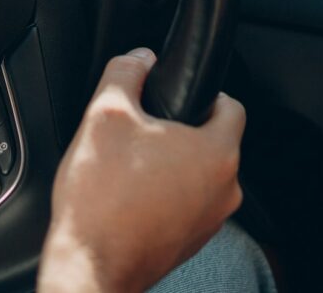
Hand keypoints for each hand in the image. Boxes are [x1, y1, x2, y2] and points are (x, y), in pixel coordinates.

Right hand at [38, 49, 246, 292]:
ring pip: (198, 176)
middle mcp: (225, 191)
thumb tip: (139, 57)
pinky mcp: (190, 243)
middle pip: (213, 142)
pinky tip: (129, 196)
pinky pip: (185, 205)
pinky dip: (164, 196)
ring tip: (130, 166)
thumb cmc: (101, 198)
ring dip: (172, 166)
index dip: (205, 92)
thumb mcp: (104, 114)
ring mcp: (210, 222)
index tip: (176, 93)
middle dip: (180, 131)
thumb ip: (126, 72)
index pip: (232, 106)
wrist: (90, 265)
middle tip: (141, 130)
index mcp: (217, 153)